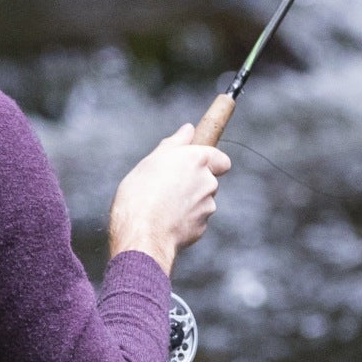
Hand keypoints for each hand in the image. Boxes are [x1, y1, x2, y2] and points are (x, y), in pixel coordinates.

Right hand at [107, 124, 231, 273]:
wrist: (141, 231)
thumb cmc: (141, 192)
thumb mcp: (153, 160)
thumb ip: (175, 143)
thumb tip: (188, 129)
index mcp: (198, 160)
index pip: (221, 159)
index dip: (210, 162)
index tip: (193, 166)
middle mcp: (208, 182)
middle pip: (208, 180)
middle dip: (193, 183)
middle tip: (165, 187)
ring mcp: (207, 207)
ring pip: (201, 202)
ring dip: (187, 203)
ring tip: (160, 206)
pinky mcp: (201, 228)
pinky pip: (194, 220)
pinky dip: (183, 220)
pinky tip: (163, 222)